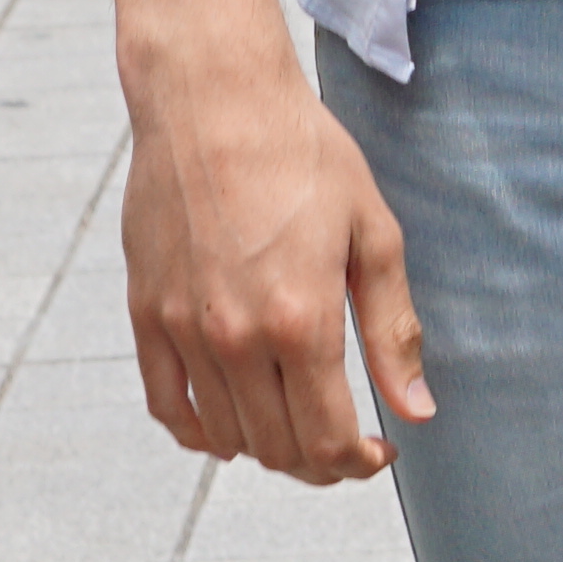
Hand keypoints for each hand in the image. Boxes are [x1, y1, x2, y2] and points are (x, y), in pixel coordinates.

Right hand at [117, 25, 426, 484]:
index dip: (359, 464)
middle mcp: (236, 336)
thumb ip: (393, 330)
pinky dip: (198, 432)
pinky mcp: (146, 311)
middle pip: (278, 449)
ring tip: (294, 426)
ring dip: (266, 449)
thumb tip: (417, 413)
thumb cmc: (303, 154)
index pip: (329, 439)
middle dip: (320, 463)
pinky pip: (166, 405)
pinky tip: (228, 425)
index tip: (378, 453)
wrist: (214, 97)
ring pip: (225, 437)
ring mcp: (183, 328)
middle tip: (344, 444)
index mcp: (302, 319)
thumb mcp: (371, 233)